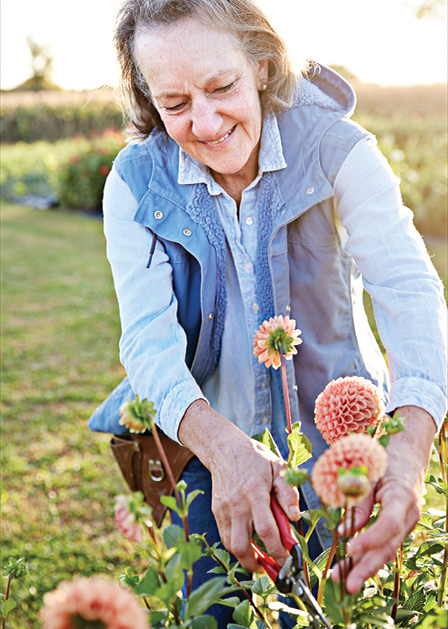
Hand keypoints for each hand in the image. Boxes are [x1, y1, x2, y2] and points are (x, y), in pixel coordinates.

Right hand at [178, 400, 299, 571]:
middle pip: (242, 546)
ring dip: (245, 557)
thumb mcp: (278, 466)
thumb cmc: (254, 457)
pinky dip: (237, 545)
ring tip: (260, 559)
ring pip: (231, 545)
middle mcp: (237, 505)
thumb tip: (295, 517)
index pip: (266, 531)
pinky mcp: (216, 511)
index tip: (287, 560)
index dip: (277, 551)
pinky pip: (225, 536)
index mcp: (255, 493)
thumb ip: (288, 492)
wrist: (224, 448)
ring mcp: (224, 509)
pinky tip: (248, 542)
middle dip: (257, 565)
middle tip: (271, 568)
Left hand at [332, 406, 436, 592]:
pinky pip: (384, 544)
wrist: (407, 452)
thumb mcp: (367, 472)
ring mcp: (407, 522)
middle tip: (346, 584)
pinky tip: (351, 566)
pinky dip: (368, 555)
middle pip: (389, 546)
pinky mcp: (399, 526)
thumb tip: (347, 531)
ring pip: (387, 549)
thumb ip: (358, 500)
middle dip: (367, 567)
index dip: (370, 539)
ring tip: (341, 579)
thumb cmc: (384, 459)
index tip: (349, 549)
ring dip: (364, 566)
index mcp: (402, 495)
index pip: (389, 524)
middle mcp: (409, 514)